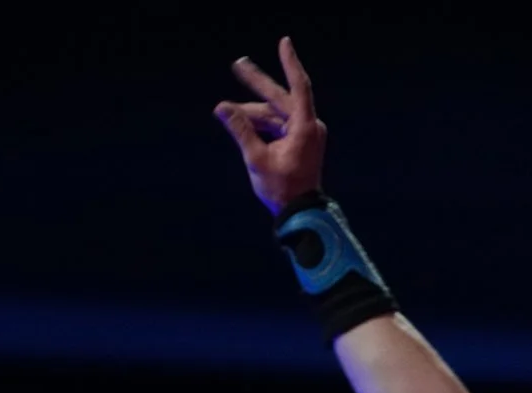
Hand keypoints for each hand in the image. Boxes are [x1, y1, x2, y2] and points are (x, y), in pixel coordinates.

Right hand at [214, 37, 325, 214]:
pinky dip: (260, 124)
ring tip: (226, 110)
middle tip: (238, 64)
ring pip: (274, 113)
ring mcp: (305, 132)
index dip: (290, 63)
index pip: (299, 87)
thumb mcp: (256, 159)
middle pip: (280, 98)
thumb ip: (241, 130)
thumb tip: (222, 108)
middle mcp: (308, 126)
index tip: (284, 42)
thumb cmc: (282, 189)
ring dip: (252, 112)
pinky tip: (240, 121)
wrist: (299, 212)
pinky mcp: (299, 140)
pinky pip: (277, 124)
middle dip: (257, 84)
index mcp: (305, 127)